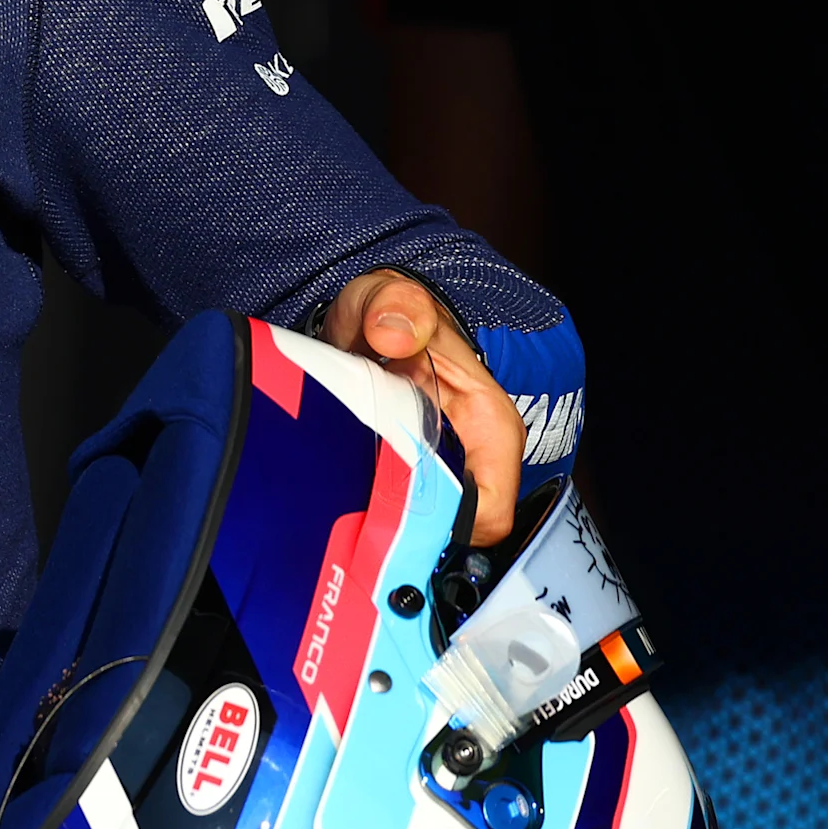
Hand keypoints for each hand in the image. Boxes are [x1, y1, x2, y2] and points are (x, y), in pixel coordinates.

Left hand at [318, 270, 524, 544]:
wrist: (373, 317)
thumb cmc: (395, 313)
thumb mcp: (392, 298)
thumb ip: (396, 306)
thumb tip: (394, 335)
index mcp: (489, 425)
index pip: (492, 509)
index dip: (450, 524)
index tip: (397, 517)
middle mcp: (473, 457)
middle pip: (451, 528)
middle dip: (405, 530)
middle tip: (352, 512)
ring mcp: (441, 469)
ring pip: (420, 524)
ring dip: (382, 521)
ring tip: (339, 503)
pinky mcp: (410, 474)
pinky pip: (395, 511)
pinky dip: (368, 510)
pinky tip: (335, 498)